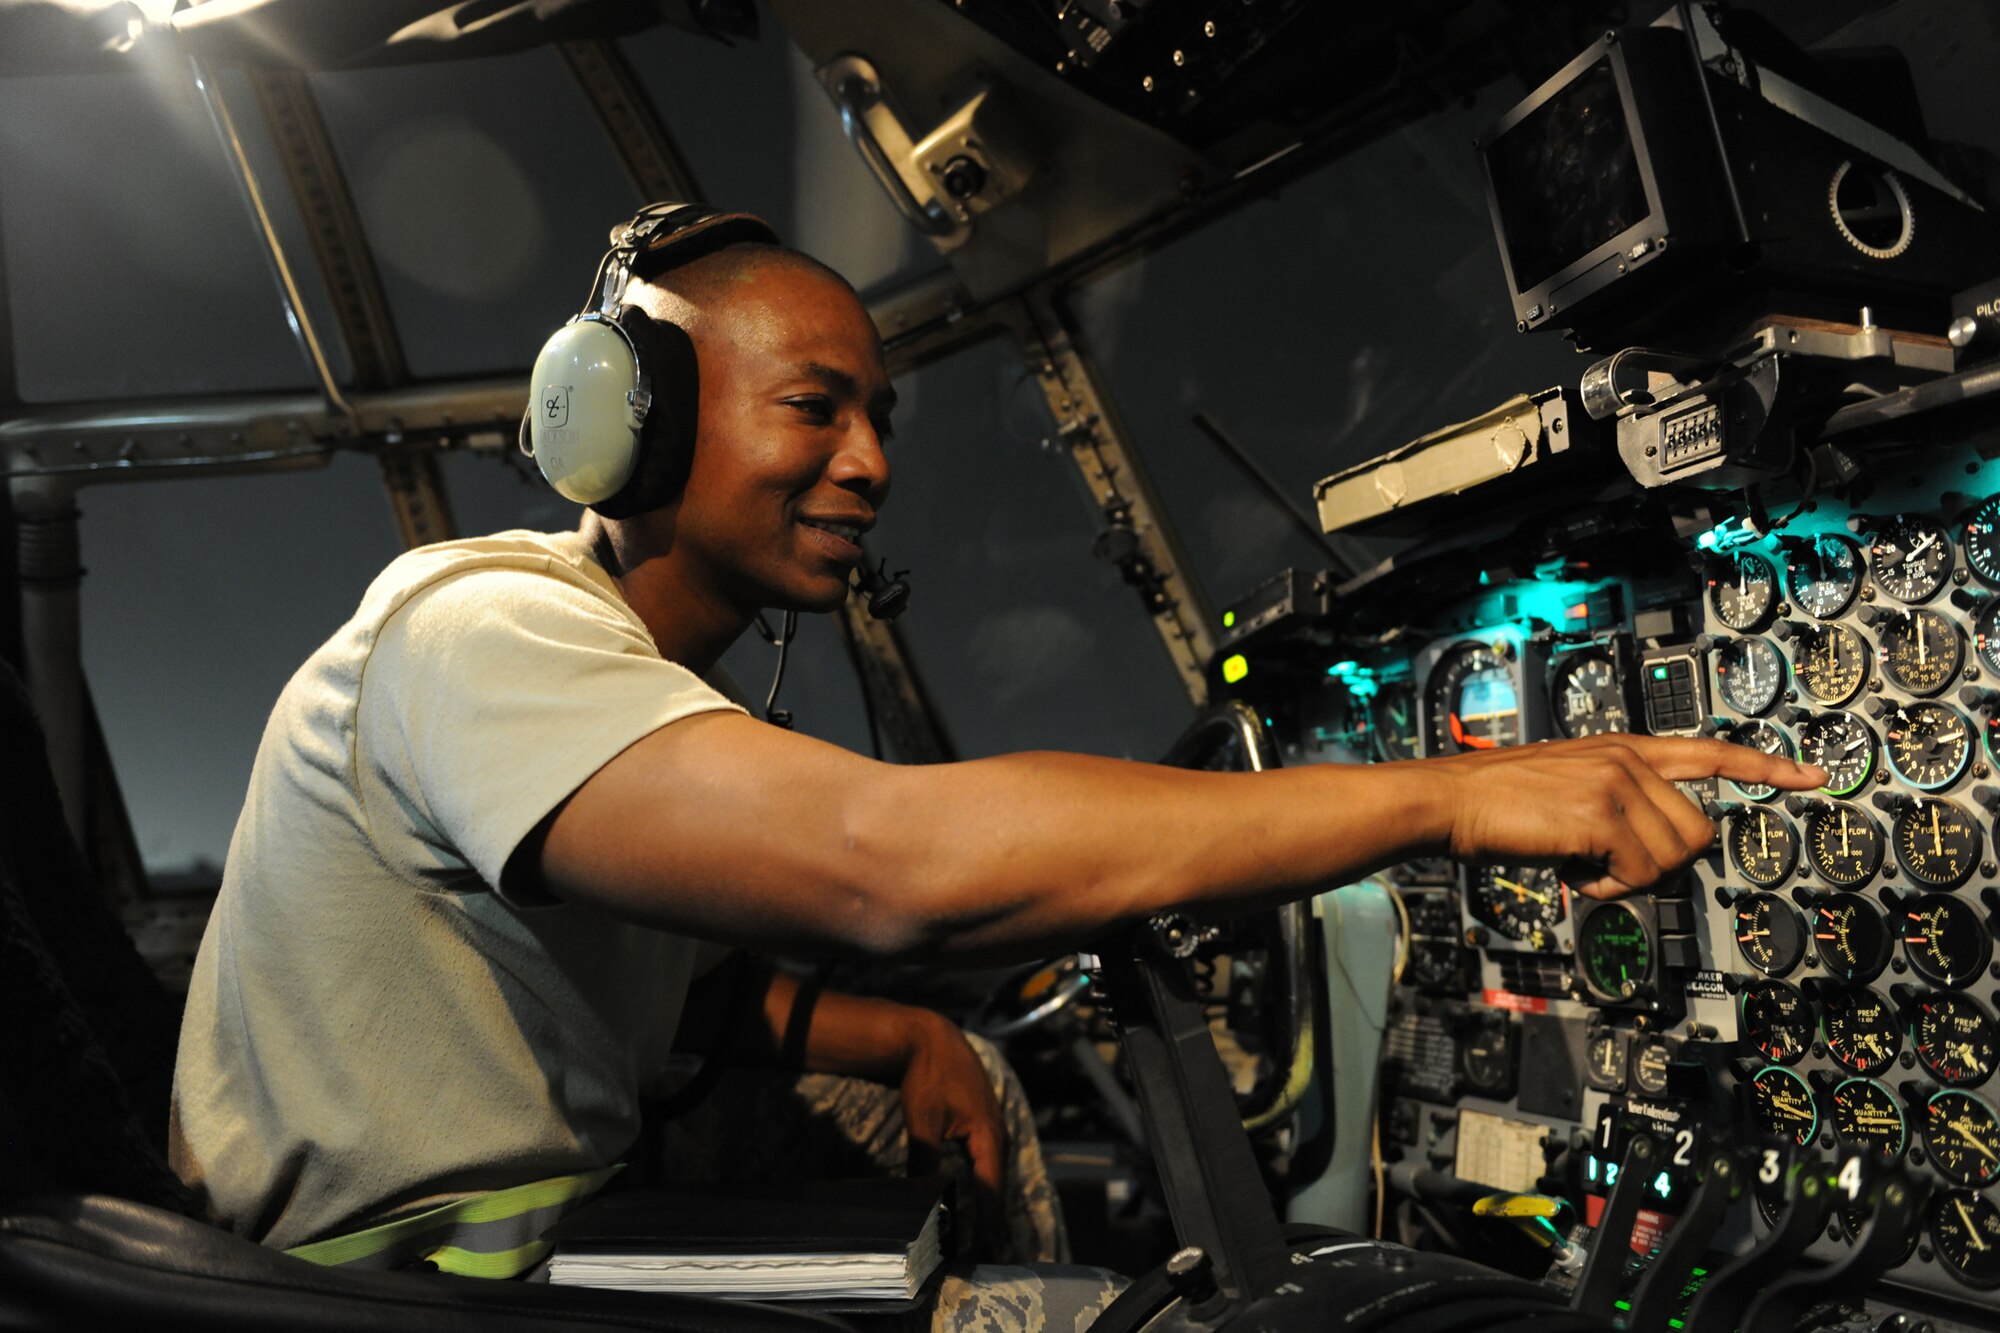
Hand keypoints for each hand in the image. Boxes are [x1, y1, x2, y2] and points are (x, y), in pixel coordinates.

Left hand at [895, 1010, 1005, 1253]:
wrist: (931, 1038)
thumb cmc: (928, 1077)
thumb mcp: (923, 1122)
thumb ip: (925, 1163)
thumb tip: (921, 1200)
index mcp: (989, 1137)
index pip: (991, 1192)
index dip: (990, 1225)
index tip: (991, 1254)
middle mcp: (997, 1136)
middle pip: (996, 1188)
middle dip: (992, 1222)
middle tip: (988, 1256)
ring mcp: (992, 1128)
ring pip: (991, 1175)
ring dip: (987, 1204)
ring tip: (983, 1237)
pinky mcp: (982, 1124)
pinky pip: (985, 1163)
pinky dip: (981, 1184)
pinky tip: (973, 1199)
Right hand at [1432, 734, 1824, 899]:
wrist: (1449, 801)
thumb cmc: (1497, 804)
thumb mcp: (1569, 788)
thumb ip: (1618, 803)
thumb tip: (1648, 851)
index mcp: (1622, 747)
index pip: (1710, 752)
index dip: (1766, 769)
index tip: (1812, 776)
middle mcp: (1627, 758)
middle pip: (1697, 830)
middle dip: (1658, 862)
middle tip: (1605, 864)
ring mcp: (1616, 783)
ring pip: (1671, 856)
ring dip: (1626, 877)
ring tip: (1579, 862)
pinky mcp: (1601, 814)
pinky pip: (1638, 873)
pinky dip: (1604, 888)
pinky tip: (1570, 870)